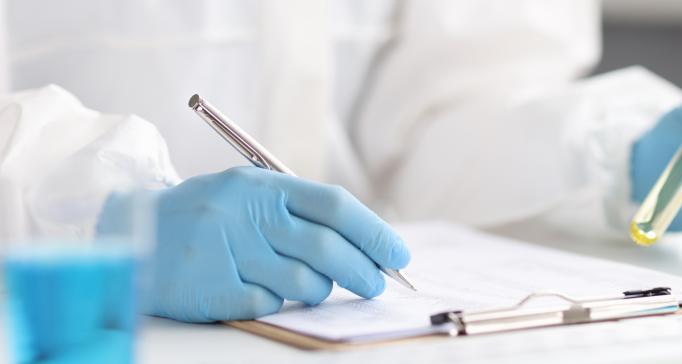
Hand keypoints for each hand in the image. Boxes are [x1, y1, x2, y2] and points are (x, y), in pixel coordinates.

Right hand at [98, 167, 409, 322]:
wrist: (131, 232)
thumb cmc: (209, 216)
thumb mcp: (251, 194)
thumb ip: (302, 213)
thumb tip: (370, 246)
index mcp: (262, 184)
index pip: (336, 207)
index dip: (375, 234)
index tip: (399, 256)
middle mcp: (246, 213)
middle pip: (328, 249)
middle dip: (364, 271)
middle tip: (376, 284)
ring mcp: (227, 251)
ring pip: (304, 284)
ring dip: (319, 290)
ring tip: (310, 285)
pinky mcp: (211, 288)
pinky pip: (269, 304)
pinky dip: (275, 302)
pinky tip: (259, 289)